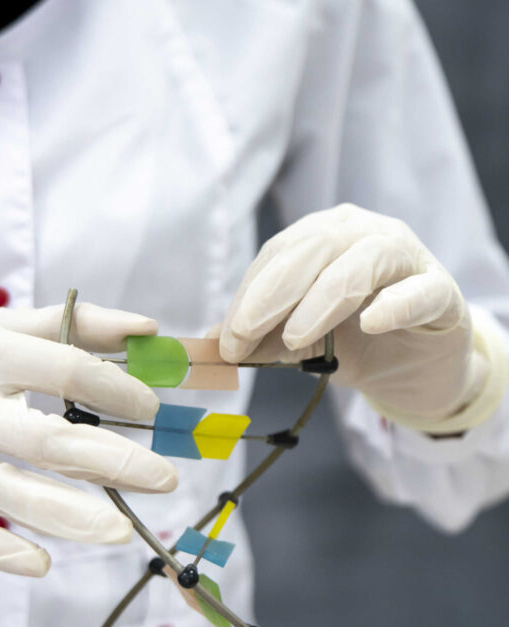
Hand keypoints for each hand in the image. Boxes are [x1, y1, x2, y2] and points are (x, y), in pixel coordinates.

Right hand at [0, 303, 177, 575]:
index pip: (63, 370)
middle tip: (165, 479)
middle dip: (111, 463)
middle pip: (45, 440)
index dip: (115, 391)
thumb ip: (74, 325)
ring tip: (122, 532)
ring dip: (69, 516)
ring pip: (9, 493)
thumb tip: (148, 328)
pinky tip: (43, 564)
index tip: (151, 409)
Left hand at [219, 203, 496, 430]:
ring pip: (362, 262)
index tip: (227, 340)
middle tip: (244, 334)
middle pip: (314, 248)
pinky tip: (370, 324)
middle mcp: (364, 234)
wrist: (417, 366)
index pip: (278, 256)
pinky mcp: (441, 292)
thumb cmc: (356, 342)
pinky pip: (419, 291)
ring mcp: (407, 257)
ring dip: (322, 300)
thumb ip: (262, 337)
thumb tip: (212, 342)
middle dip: (272, 293)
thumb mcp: (301, 340)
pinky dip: (394, 305)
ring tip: (294, 339)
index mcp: (324, 237)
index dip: (248, 296)